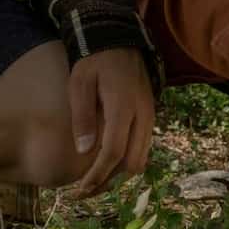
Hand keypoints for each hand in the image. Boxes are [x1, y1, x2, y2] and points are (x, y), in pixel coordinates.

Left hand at [66, 48, 154, 198]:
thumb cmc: (94, 60)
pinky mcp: (149, 113)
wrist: (118, 39)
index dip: (98, 175)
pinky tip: (107, 160)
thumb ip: (82, 116)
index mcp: (123, 106)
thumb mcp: (80, 83)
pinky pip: (142, 145)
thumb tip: (83, 151)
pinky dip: (126, 159)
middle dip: (110, 181)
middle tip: (85, 190)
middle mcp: (142, 113)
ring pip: (141, 156)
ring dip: (119, 173)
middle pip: (133, 162)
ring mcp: (149, 114)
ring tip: (94, 180)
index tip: (80, 190)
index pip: (114, 152)